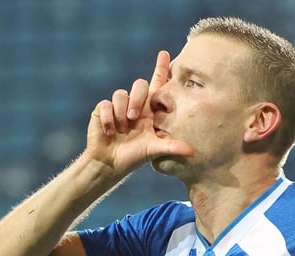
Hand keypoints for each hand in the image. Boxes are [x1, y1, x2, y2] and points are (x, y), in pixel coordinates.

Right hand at [86, 50, 191, 174]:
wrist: (110, 163)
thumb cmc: (134, 156)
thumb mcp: (155, 150)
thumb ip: (172, 147)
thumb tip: (192, 151)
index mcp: (149, 110)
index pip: (156, 84)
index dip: (160, 68)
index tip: (164, 53)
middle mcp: (134, 105)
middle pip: (139, 84)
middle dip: (136, 100)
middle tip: (133, 119)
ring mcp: (118, 106)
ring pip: (121, 94)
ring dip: (121, 113)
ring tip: (122, 130)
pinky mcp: (102, 110)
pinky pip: (106, 105)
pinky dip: (108, 119)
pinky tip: (110, 132)